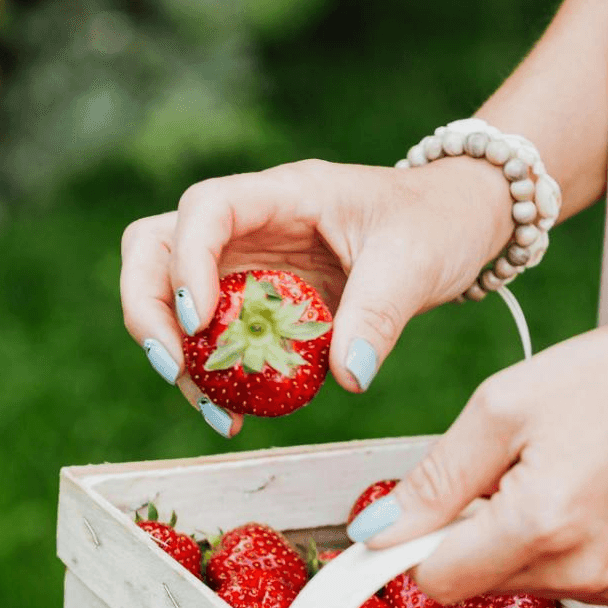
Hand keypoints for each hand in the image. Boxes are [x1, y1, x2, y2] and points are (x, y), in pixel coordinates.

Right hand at [119, 157, 511, 435]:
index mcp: (285, 194)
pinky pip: (214, 334)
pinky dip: (211, 373)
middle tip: (174, 367)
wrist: (459, 224)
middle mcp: (251, 223)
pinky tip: (237, 413)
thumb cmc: (437, 222)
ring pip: (169, 293)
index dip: (186, 262)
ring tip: (212, 408)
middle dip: (148, 307)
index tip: (202, 321)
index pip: (205, 209)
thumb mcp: (416, 262)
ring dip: (174, 351)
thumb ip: (380, 314)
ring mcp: (247, 261)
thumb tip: (348, 376)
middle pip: (155, 246)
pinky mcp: (257, 300)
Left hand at [355, 308, 607, 607]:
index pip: (437, 580)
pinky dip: (571, 551)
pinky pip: (574, 586)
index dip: (422, 544)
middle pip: (480, 583)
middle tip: (518, 471)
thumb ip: (433, 482)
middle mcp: (584, 572)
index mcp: (540, 524)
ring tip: (568, 477)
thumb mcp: (502, 408)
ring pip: (526, 586)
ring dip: (525, 542)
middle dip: (477, 535)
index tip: (433, 509)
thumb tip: (372, 537)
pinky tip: (600, 501)